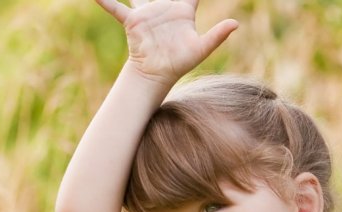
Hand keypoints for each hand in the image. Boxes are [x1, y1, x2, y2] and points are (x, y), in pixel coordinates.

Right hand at [93, 0, 237, 85]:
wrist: (157, 75)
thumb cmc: (180, 63)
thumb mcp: (201, 48)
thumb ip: (217, 35)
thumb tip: (236, 24)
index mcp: (183, 10)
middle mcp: (165, 6)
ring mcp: (148, 12)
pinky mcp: (133, 21)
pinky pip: (117, 8)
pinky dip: (106, 1)